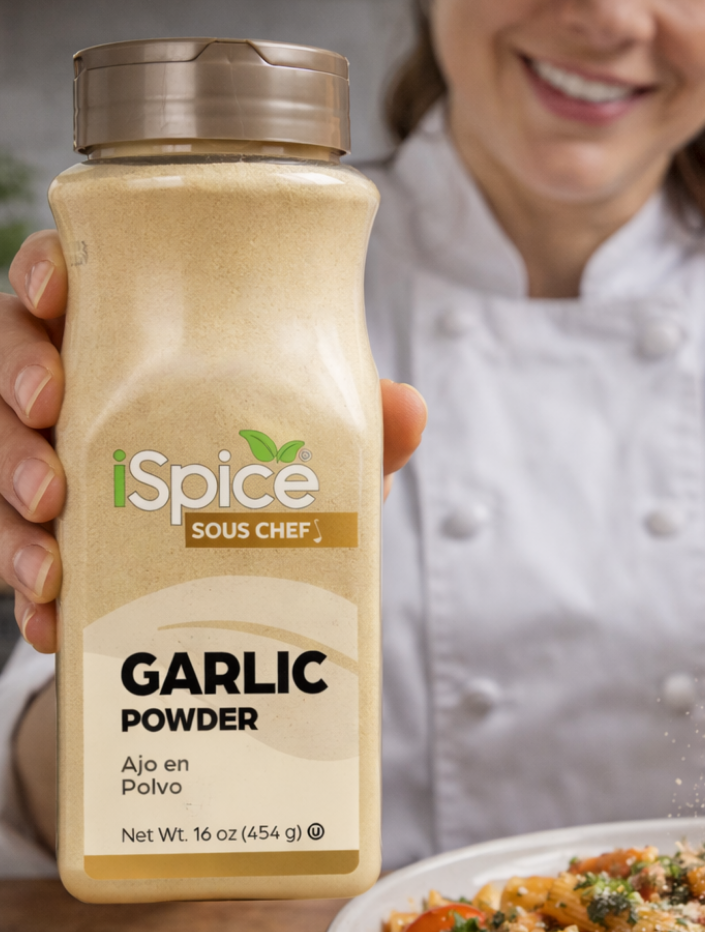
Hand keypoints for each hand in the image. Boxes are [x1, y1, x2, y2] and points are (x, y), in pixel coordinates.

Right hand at [1, 231, 426, 653]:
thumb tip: (408, 409)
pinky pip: (14, 548)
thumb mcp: (318, 448)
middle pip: (12, 365)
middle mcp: (84, 387)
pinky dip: (30, 589)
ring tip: (50, 563)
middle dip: (15, 400)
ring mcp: (55, 455)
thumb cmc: (275, 470)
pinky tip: (52, 623)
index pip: (67, 281)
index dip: (41, 278)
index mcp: (135, 338)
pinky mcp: (46, 527)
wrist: (250, 564)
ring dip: (10, 508)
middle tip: (50, 447)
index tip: (52, 297)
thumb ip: (360, 428)